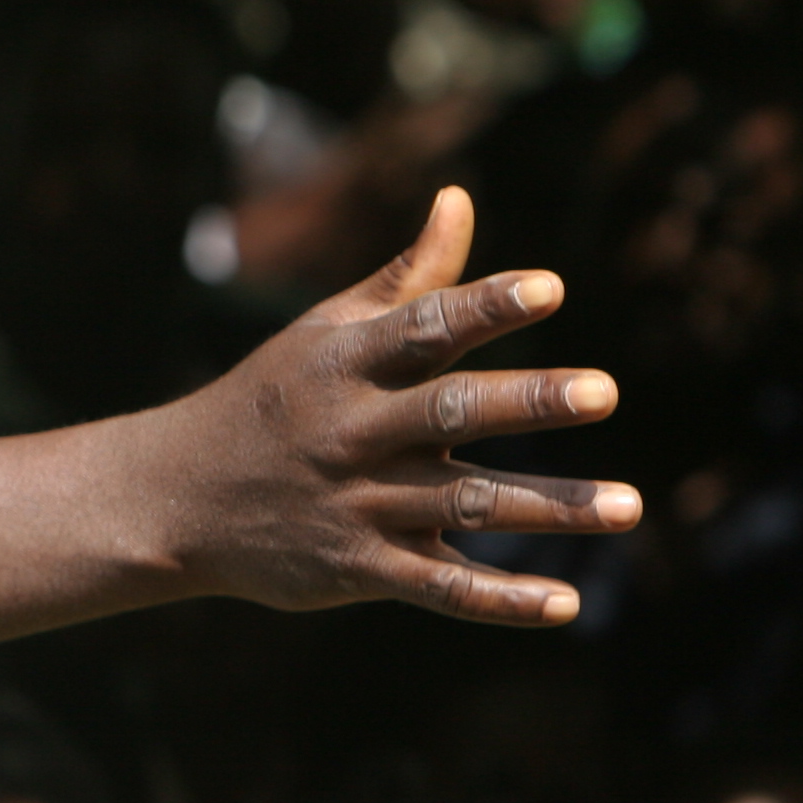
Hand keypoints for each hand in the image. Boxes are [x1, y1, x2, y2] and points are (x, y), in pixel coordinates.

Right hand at [153, 187, 636, 623]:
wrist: (174, 497)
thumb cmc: (271, 401)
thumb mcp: (324, 333)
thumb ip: (406, 279)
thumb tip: (460, 199)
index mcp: (347, 365)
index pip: (423, 328)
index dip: (484, 307)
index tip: (548, 289)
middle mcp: (355, 432)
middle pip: (452, 413)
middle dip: (528, 401)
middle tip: (603, 391)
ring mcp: (358, 503)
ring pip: (465, 504)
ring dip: (548, 507)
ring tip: (628, 507)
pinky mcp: (359, 568)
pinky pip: (438, 588)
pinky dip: (500, 600)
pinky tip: (566, 603)